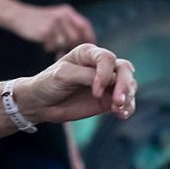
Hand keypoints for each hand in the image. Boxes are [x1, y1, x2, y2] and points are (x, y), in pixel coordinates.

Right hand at [11, 3, 95, 51]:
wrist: (18, 15)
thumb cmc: (39, 21)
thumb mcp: (56, 18)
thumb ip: (68, 27)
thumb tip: (82, 47)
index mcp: (67, 11)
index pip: (84, 26)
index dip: (88, 38)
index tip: (87, 50)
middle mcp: (63, 15)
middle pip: (77, 36)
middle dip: (73, 47)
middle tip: (67, 53)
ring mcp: (54, 23)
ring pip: (66, 42)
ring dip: (61, 48)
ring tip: (56, 50)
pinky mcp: (45, 31)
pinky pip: (53, 45)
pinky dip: (51, 48)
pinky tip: (46, 46)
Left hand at [17, 43, 136, 124]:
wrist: (41, 103)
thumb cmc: (48, 83)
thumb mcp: (63, 75)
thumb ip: (86, 76)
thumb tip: (114, 81)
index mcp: (87, 53)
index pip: (107, 58)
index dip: (106, 74)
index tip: (96, 91)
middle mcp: (100, 65)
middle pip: (124, 69)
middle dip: (125, 85)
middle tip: (118, 101)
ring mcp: (106, 83)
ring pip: (129, 84)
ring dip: (128, 97)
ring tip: (119, 110)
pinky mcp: (108, 99)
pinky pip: (126, 101)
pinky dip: (128, 108)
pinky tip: (121, 115)